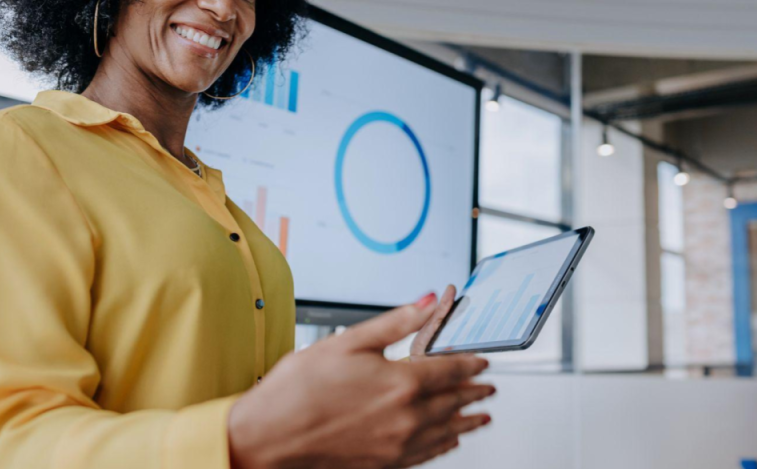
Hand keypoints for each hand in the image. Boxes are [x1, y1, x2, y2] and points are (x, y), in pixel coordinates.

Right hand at [227, 293, 495, 468]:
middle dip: (474, 392)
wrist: (268, 438)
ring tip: (482, 415)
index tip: (481, 360)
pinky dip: (444, 445)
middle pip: (453, 401)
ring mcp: (397, 445)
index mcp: (400, 382)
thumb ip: (394, 323)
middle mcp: (406, 417)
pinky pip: (427, 454)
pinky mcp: (384, 463)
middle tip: (489, 387)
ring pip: (446, 431)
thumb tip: (428, 302)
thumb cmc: (297, 390)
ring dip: (467, 421)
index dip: (469, 363)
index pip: (450, 369)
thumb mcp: (347, 341)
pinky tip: (448, 441)